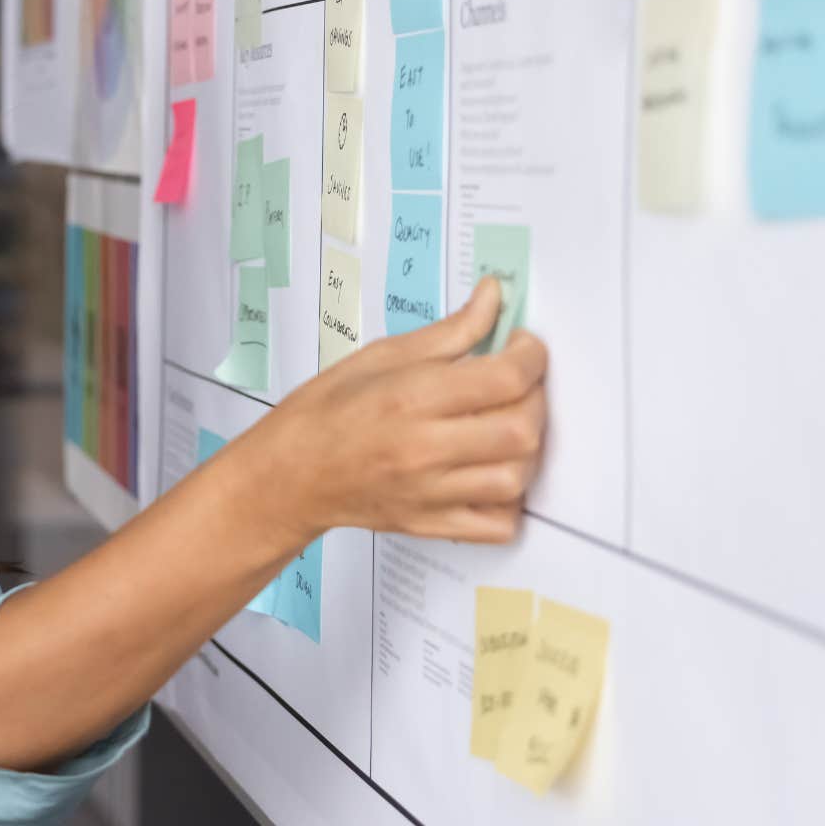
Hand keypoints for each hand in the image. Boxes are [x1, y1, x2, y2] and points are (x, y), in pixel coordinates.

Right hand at [233, 277, 548, 545]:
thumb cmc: (324, 413)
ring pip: (517, 478)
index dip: (530, 355)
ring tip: (504, 426)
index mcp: (411, 397)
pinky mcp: (431, 523)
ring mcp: (430, 492)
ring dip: (526, 448)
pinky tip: (492, 471)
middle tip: (517, 383)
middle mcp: (425, 448)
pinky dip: (510, 501)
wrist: (289, 475)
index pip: (505, 378)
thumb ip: (448, 333)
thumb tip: (492, 301)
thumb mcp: (380, 357)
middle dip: (535, 398)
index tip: (522, 346)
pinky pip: (498, 525)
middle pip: (522, 429)